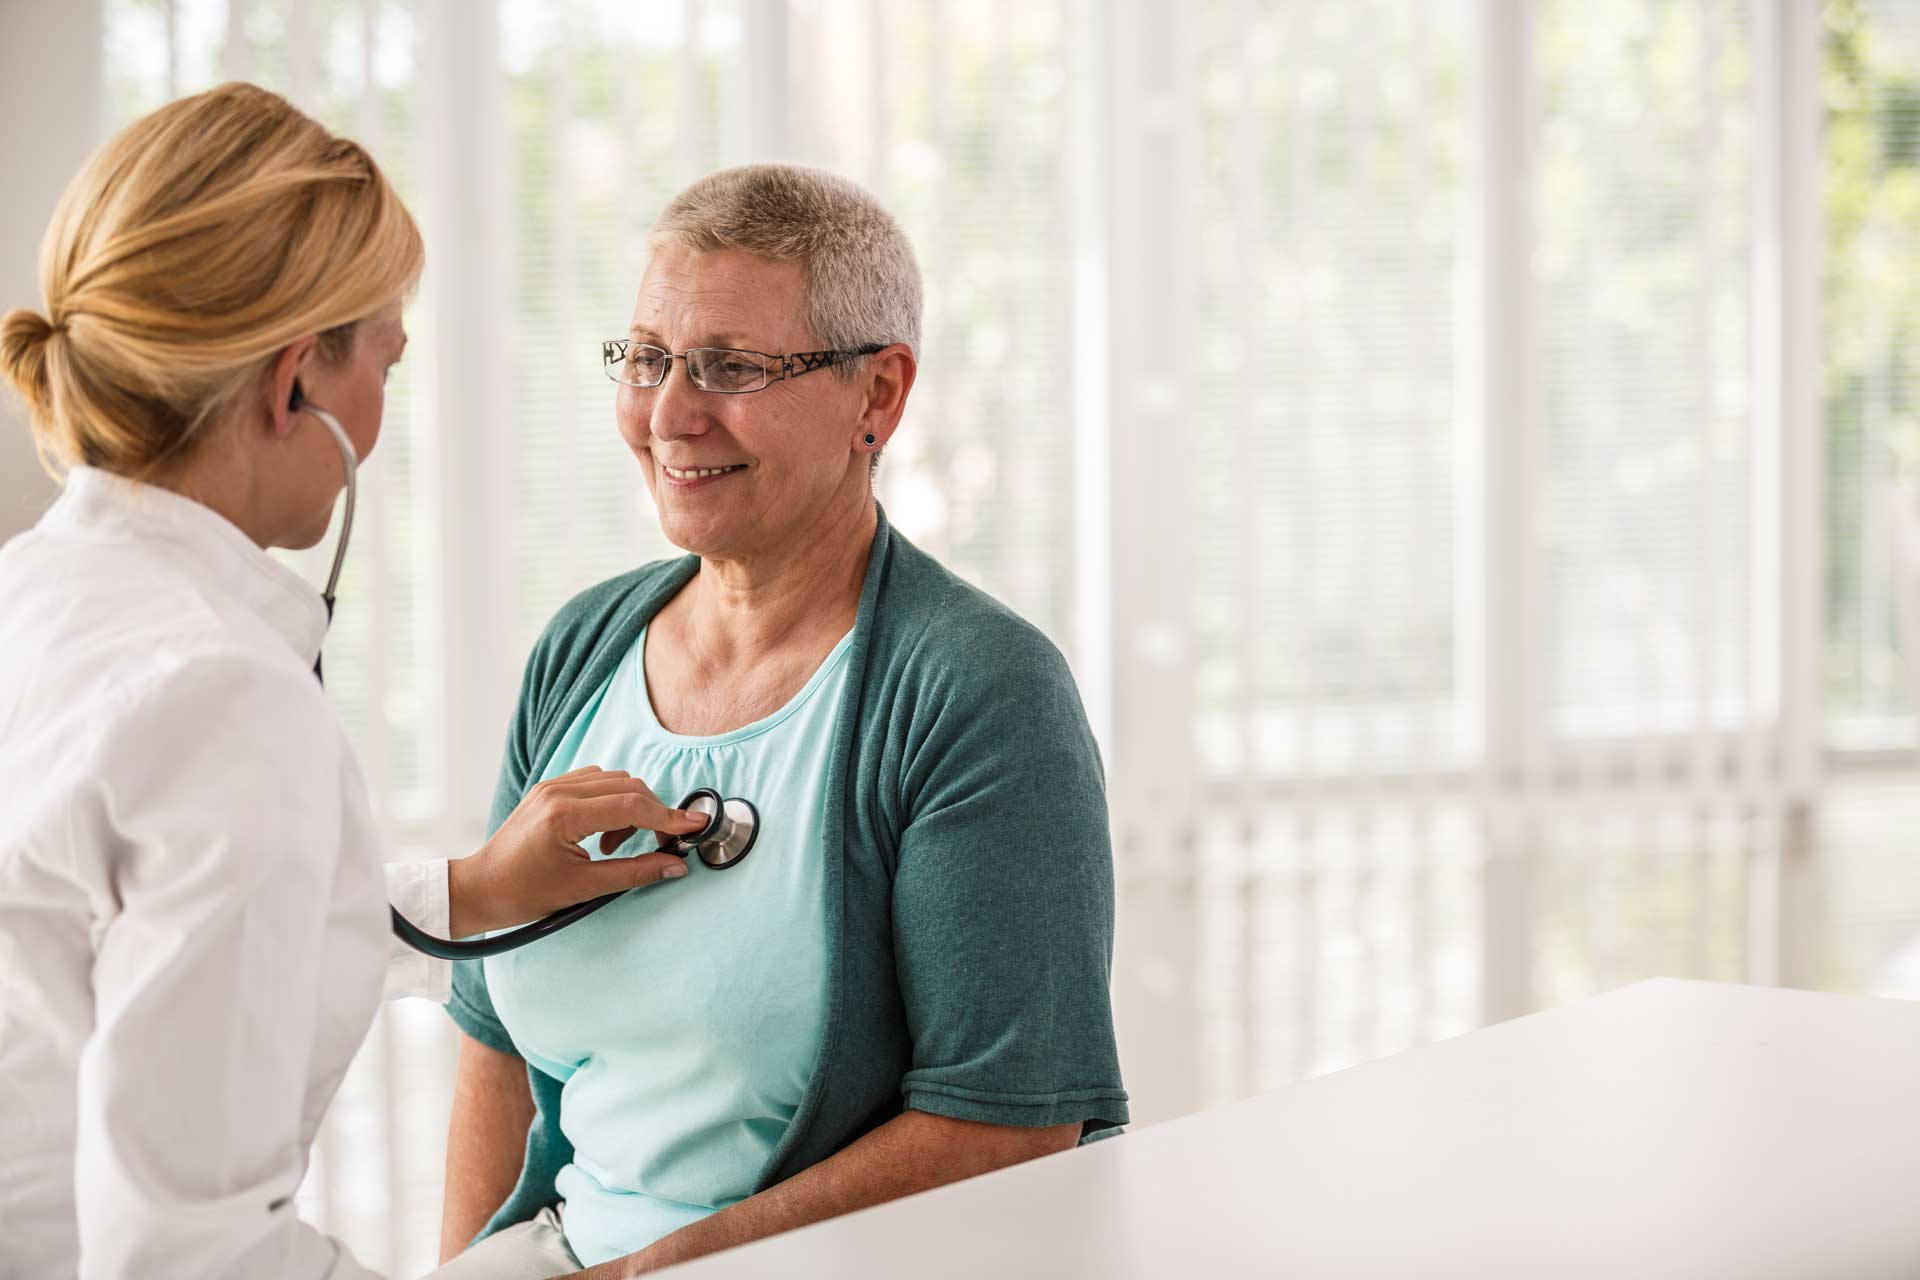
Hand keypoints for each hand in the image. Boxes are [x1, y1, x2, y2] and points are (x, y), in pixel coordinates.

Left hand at [447, 767, 710, 936]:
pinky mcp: (549, 789)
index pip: (631, 805)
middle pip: (628, 786)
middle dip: (653, 812)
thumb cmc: (523, 894)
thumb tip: (675, 865)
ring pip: (614, 780)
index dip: (668, 816)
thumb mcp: (584, 888)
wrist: (479, 889)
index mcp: (564, 815)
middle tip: (663, 844)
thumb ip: (635, 872)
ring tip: (618, 846)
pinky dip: (612, 802)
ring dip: (631, 807)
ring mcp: (552, 786)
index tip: (695, 826)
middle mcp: (558, 791)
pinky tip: (604, 833)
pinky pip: (595, 782)